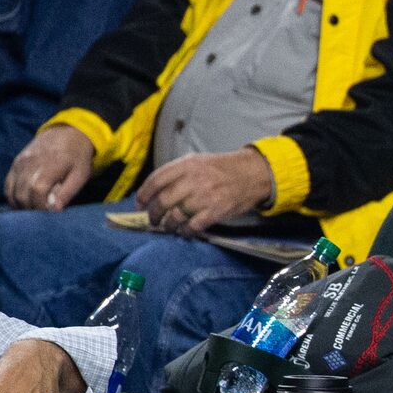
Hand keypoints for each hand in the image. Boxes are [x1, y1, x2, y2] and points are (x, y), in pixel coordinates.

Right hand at [6, 124, 97, 210]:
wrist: (67, 133)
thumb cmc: (77, 157)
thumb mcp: (81, 174)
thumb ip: (67, 192)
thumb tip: (54, 210)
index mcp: (50, 165)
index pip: (37, 190)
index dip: (40, 206)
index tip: (48, 214)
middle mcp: (31, 163)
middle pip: (22, 194)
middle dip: (31, 209)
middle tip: (41, 216)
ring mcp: (20, 162)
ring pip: (12, 192)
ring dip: (21, 205)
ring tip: (33, 210)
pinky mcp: (15, 163)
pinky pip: (7, 185)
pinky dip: (12, 197)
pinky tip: (23, 203)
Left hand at [135, 147, 273, 233]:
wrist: (252, 174)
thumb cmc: (223, 168)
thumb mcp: (198, 160)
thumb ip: (177, 171)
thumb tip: (155, 189)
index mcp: (186, 165)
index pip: (156, 180)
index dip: (144, 194)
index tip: (139, 203)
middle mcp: (193, 180)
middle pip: (163, 201)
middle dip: (154, 214)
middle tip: (153, 220)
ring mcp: (205, 196)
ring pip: (176, 216)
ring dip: (168, 225)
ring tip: (168, 227)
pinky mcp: (215, 211)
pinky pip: (192, 226)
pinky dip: (185, 232)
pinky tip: (184, 232)